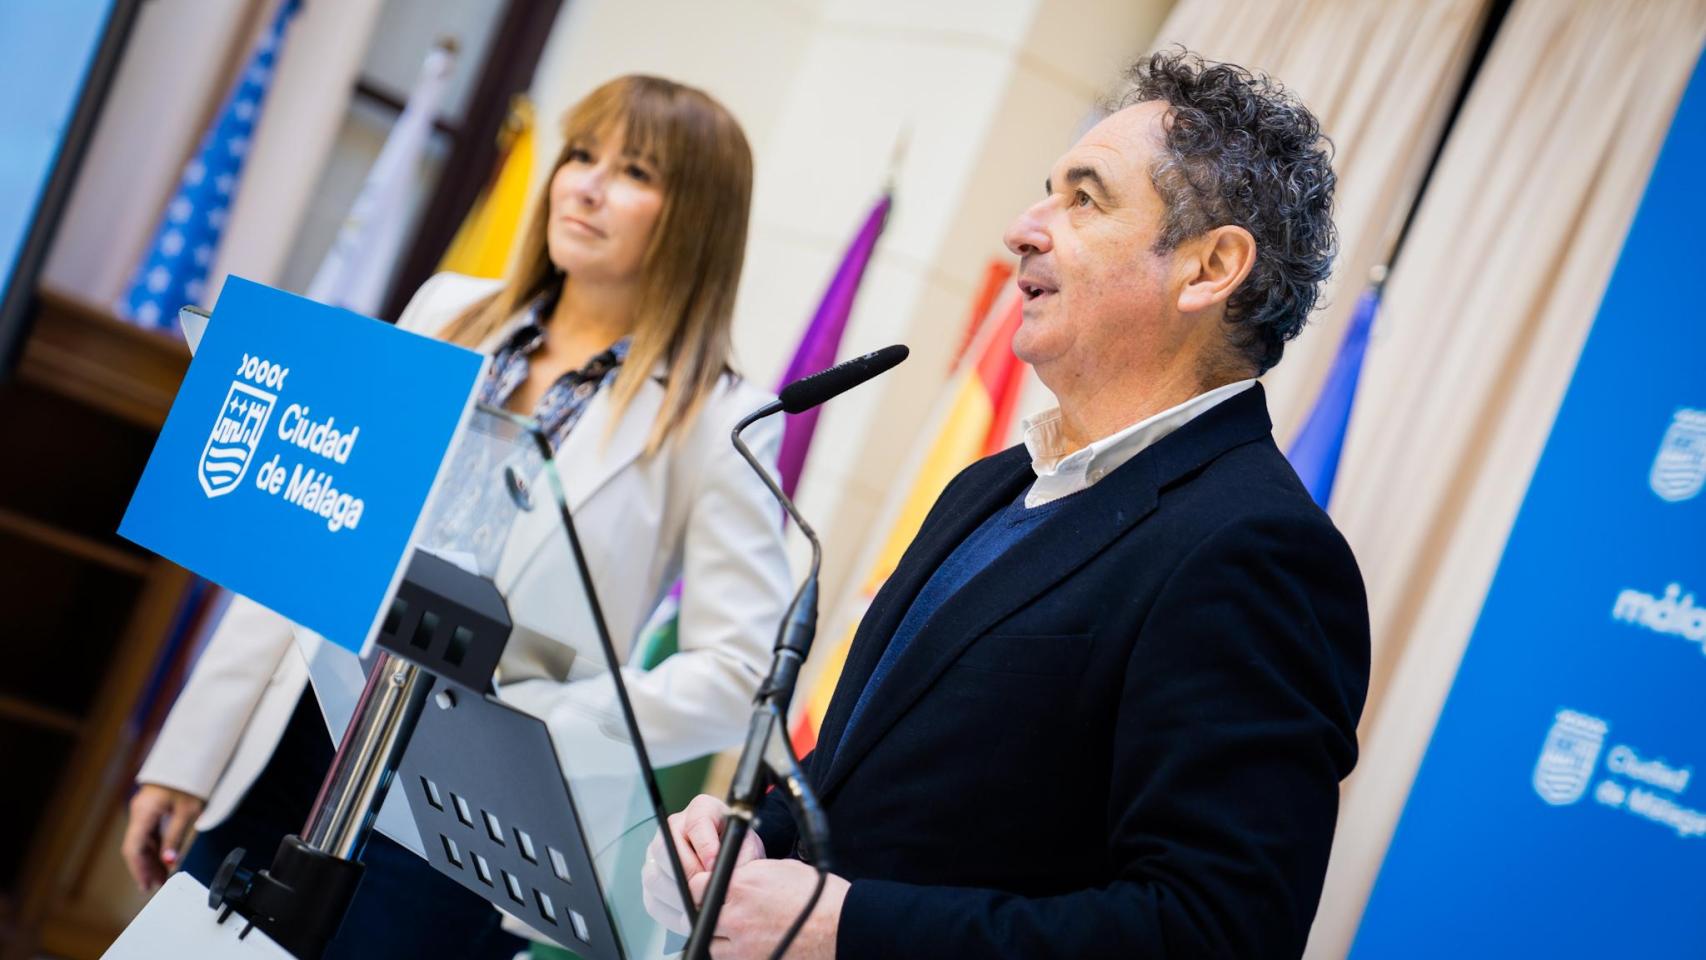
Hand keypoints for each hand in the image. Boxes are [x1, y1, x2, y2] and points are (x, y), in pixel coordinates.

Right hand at [122, 784, 204, 891]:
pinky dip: (156, 847)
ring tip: (162, 878)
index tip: (145, 885)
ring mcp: (144, 811)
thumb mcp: (187, 811)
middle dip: (145, 868)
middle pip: (136, 847)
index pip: (133, 848)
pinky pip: (150, 833)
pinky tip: (164, 860)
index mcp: (144, 813)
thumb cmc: (190, 780)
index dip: (138, 869)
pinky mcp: (152, 810)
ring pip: (143, 841)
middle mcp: (139, 812)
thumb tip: (170, 861)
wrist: (189, 756)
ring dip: (151, 859)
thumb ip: (176, 837)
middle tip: (156, 886)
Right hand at [643, 793, 766, 933]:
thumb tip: (719, 876)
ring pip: (654, 877)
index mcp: (701, 810)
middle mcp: (673, 828)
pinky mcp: (653, 878)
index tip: (715, 867)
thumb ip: (739, 858)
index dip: (705, 848)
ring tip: (699, 907)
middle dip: (687, 877)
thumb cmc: (739, 850)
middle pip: (664, 850)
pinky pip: (652, 900)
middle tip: (705, 893)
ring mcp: (657, 853)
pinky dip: (670, 912)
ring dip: (677, 897)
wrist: (734, 862)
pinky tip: (689, 916)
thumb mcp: (746, 849)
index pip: (696, 824)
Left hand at [689, 858, 847, 959]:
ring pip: (712, 945)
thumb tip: (733, 876)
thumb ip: (748, 874)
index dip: (702, 886)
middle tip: (724, 912)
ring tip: (740, 931)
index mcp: (742, 887)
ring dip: (719, 938)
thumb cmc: (819, 897)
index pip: (697, 886)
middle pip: (699, 918)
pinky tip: (751, 945)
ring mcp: (743, 948)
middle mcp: (737, 918)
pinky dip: (735, 954)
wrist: (841, 926)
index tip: (707, 888)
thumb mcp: (780, 869)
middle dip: (709, 914)